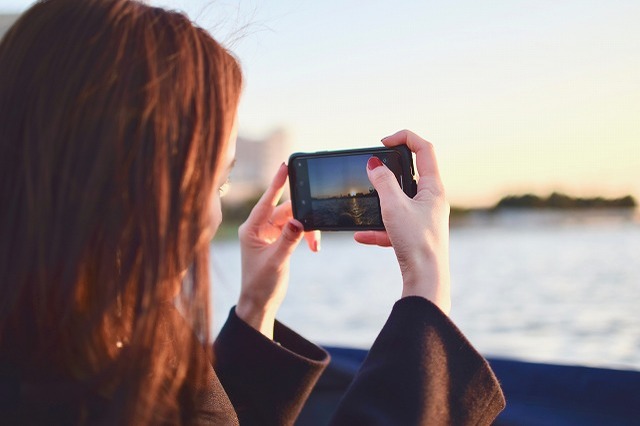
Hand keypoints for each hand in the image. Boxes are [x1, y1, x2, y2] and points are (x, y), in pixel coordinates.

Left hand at [236, 163, 319, 337]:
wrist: (259, 303)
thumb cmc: (260, 284)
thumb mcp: (276, 261)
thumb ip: (288, 240)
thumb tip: (299, 221)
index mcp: (251, 229)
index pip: (266, 201)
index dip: (276, 184)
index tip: (285, 166)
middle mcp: (259, 228)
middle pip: (285, 210)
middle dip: (303, 216)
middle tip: (316, 224)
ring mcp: (269, 234)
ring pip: (293, 220)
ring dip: (306, 229)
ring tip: (315, 245)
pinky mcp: (278, 240)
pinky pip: (295, 230)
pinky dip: (305, 235)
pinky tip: (313, 246)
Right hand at [354, 130, 450, 313]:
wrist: (426, 280)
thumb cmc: (417, 242)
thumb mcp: (394, 206)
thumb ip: (383, 182)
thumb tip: (374, 164)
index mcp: (433, 188)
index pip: (424, 149)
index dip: (404, 138)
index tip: (382, 142)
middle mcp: (431, 200)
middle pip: (411, 173)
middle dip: (389, 170)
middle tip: (371, 169)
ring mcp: (422, 218)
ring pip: (398, 200)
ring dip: (379, 201)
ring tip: (364, 203)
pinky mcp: (413, 235)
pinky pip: (392, 226)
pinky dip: (376, 228)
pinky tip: (360, 236)